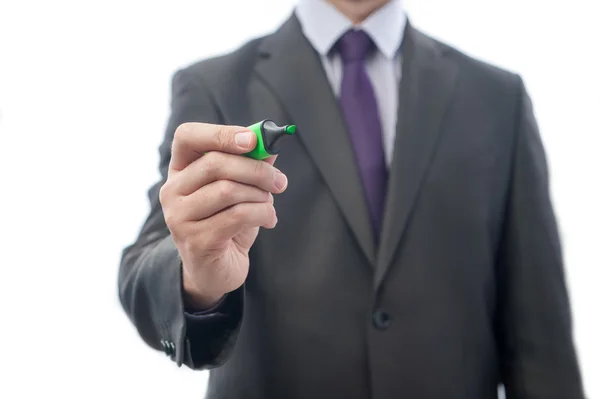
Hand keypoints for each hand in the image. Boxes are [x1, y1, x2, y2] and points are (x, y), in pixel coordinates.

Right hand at [159, 123, 288, 308]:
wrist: (217, 270)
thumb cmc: (229, 223)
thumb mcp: (241, 189)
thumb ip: (252, 163)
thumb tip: (270, 141)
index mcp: (180, 170)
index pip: (187, 136)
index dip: (220, 134)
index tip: (253, 140)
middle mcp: (172, 191)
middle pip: (215, 164)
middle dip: (256, 169)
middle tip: (279, 180)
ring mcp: (179, 217)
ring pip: (228, 191)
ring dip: (260, 195)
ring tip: (269, 205)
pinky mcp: (195, 241)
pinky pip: (238, 216)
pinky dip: (263, 213)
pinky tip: (270, 220)